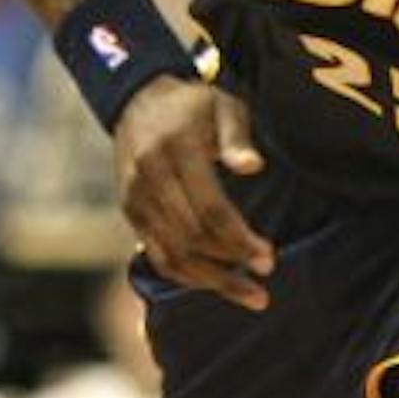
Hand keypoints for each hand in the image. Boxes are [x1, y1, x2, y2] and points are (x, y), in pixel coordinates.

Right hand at [115, 77, 275, 309]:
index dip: (239, 239)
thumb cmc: (194, 106)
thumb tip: (253, 167)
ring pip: (171, 255)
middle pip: (191, 238)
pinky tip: (216, 283)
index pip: (209, 209)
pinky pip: (157, 254)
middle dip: (230, 266)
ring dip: (211, 280)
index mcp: (176, 152)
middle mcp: (149, 179)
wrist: (138, 101)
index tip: (268, 259)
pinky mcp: (130, 212)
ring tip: (249, 296)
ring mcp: (135, 199)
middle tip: (265, 282)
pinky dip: (186, 274)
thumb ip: (238, 138)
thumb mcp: (223, 107)